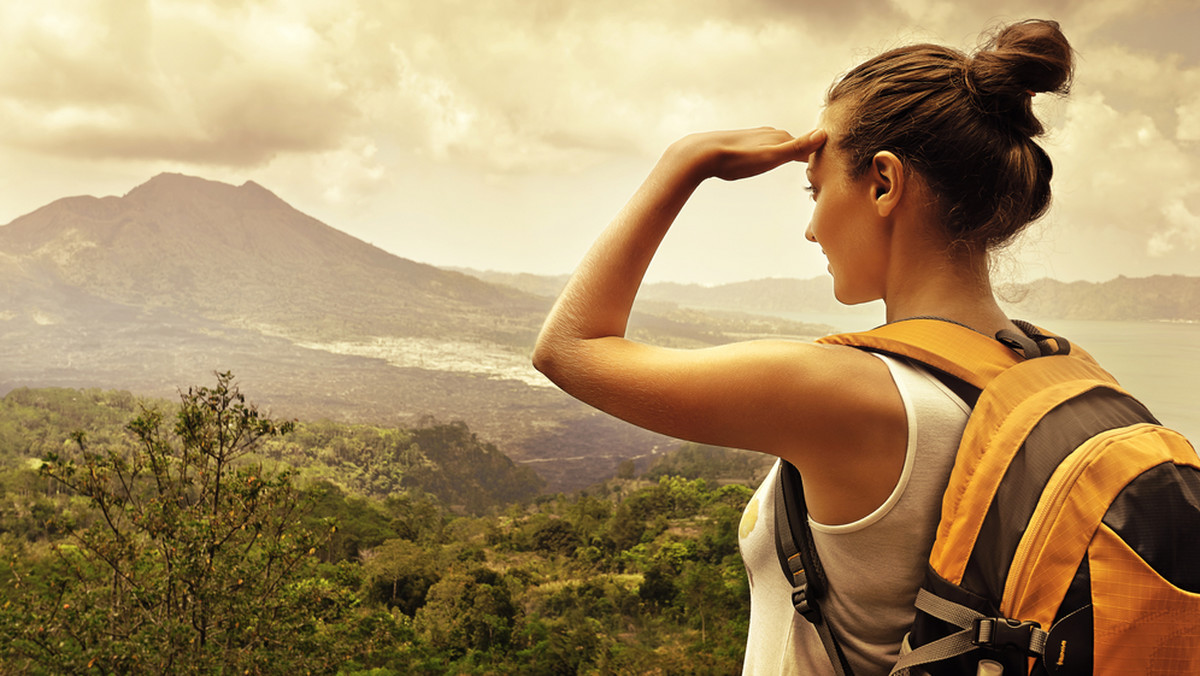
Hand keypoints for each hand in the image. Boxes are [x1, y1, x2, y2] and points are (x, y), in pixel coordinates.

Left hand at [670, 127, 826, 181]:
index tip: (832, 165)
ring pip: (779, 145)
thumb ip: (797, 147)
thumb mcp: (770, 156)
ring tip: (799, 161)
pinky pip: (764, 148)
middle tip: (819, 166)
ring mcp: (756, 138)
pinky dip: (772, 154)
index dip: (819, 155)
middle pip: (795, 144)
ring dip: (789, 152)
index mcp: (780, 138)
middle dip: (806, 153)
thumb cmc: (736, 158)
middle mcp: (770, 134)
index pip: (808, 146)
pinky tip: (767, 158)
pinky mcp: (742, 144)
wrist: (701, 154)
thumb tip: (823, 133)